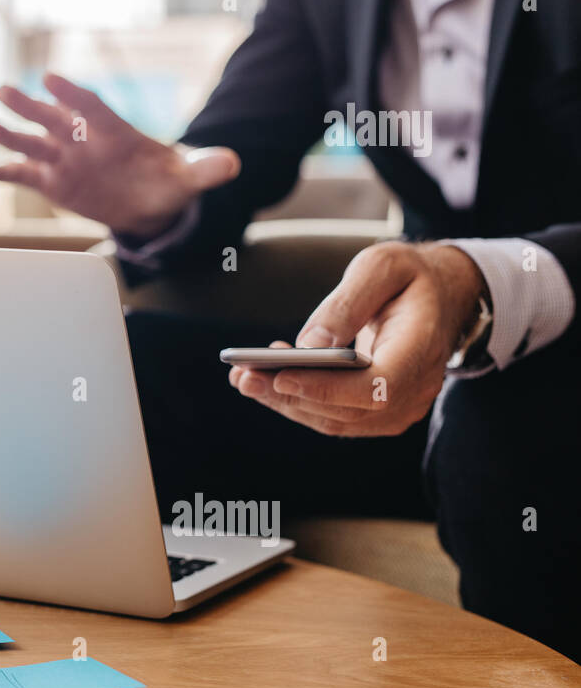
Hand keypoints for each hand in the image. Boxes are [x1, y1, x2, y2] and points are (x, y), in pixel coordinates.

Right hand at [0, 72, 239, 235]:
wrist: (151, 202)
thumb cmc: (169, 181)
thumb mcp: (190, 176)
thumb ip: (206, 167)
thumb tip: (234, 163)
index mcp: (115, 131)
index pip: (91, 108)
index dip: (72, 96)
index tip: (51, 80)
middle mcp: (83, 140)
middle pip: (53, 118)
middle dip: (30, 105)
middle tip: (4, 89)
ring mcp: (64, 159)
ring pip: (31, 142)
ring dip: (8, 132)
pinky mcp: (53, 181)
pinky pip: (22, 174)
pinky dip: (0, 172)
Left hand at [229, 242, 487, 436]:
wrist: (444, 295)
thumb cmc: (410, 276)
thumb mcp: (382, 267)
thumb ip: (347, 303)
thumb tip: (308, 345)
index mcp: (422, 348)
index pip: (378, 387)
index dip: (327, 389)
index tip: (280, 377)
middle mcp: (417, 388)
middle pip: (348, 410)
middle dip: (290, 396)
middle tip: (242, 377)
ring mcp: (402, 406)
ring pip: (337, 420)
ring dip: (286, 403)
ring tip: (243, 378)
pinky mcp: (382, 411)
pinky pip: (336, 417)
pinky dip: (298, 402)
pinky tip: (265, 378)